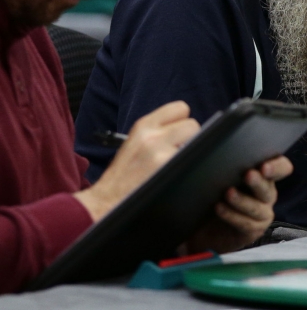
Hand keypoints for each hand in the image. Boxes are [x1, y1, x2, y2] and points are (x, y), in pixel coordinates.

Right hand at [75, 101, 199, 221]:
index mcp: (144, 126)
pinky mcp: (168, 169)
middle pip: (193, 125)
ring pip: (197, 143)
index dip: (183, 122)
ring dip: (192, 153)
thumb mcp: (136, 143)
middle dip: (190, 139)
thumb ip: (159, 131)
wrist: (106, 201)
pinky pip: (194, 162)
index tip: (179, 134)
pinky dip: (191, 168)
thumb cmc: (124, 175)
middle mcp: (151, 135)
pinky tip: (178, 176)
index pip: (180, 108)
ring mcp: (160, 153)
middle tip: (178, 153)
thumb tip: (188, 128)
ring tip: (176, 165)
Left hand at [185, 156, 291, 253]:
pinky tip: (219, 208)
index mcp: (263, 175)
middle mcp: (266, 194)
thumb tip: (209, 143)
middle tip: (247, 175)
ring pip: (258, 207)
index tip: (264, 166)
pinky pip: (246, 223)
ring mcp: (262, 213)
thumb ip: (222, 161)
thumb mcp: (217, 175)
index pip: (281, 167)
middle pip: (270, 187)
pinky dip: (232, 215)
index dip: (277, 166)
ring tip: (227, 193)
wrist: (201, 228)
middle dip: (258, 181)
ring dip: (242, 200)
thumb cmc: (211, 195)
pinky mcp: (253, 230)